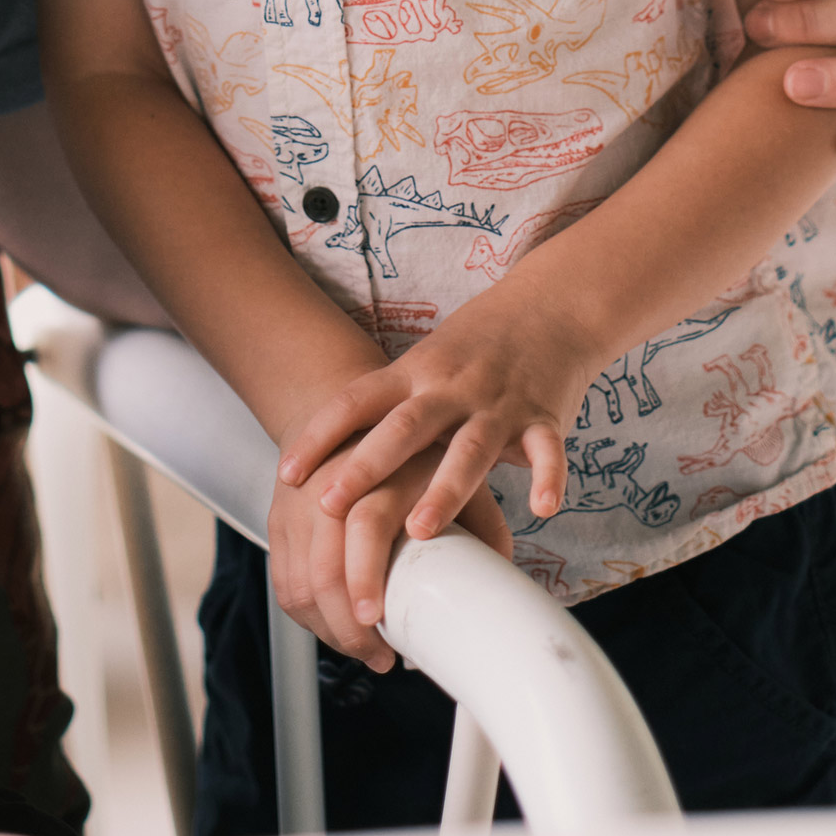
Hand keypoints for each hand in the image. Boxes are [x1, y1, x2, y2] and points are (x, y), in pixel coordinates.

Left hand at [273, 312, 564, 635]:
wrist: (549, 305)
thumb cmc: (476, 345)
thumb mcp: (424, 366)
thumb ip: (390, 413)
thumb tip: (336, 467)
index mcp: (414, 374)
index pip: (355, 401)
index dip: (318, 435)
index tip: (286, 474)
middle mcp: (450, 386)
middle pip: (403, 428)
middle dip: (365, 467)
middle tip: (329, 507)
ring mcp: (498, 402)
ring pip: (469, 448)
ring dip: (444, 489)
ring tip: (420, 530)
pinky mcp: (544, 416)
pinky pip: (547, 448)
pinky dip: (548, 476)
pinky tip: (542, 508)